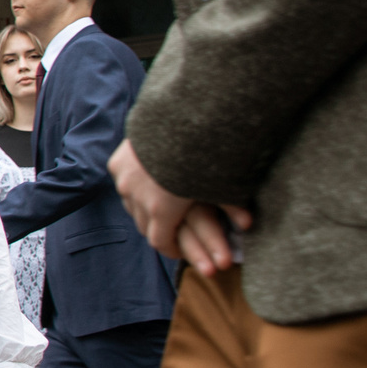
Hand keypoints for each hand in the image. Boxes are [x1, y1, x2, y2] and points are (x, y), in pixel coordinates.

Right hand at [112, 138, 250, 274]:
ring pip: (131, 205)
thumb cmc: (204, 154)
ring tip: (160, 207)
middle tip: (173, 229)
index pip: (160, 241)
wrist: (178, 117)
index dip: (172, 248)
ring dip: (144, 209)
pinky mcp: (118, 162)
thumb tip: (248, 225)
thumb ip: (230, 205)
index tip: (180, 250)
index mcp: (161, 210)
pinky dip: (135, 188)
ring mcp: (124, 180)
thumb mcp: (220, 183)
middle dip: (159, 229)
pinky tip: (147, 183)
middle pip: (144, 225)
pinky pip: (124, 184)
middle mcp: (136, 198)